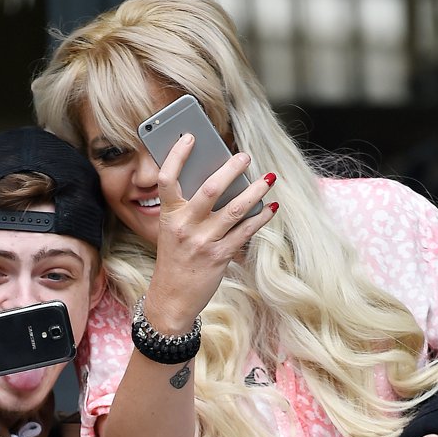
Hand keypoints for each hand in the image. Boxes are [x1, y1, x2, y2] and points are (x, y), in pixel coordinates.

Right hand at [146, 134, 276, 331]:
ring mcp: (203, 242)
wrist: (172, 299)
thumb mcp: (172, 232)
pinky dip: (261, 219)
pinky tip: (270, 209)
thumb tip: (219, 183)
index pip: (167, 178)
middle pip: (211, 188)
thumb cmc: (175, 261)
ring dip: (255, 191)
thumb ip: (188, 210)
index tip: (191, 137)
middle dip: (231, 169)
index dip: (177, 155)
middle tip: (245, 156)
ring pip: (235, 209)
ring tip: (268, 179)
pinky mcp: (219, 257)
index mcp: (169, 216)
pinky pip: (245, 232)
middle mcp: (185, 226)